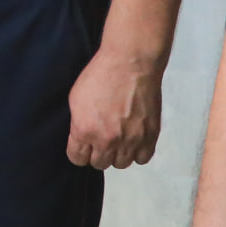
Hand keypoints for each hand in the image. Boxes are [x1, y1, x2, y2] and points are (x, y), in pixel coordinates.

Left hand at [67, 45, 161, 167]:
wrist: (131, 62)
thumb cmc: (102, 74)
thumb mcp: (76, 99)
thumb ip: (78, 123)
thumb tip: (81, 137)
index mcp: (84, 130)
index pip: (78, 159)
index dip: (79, 152)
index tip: (83, 146)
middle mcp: (107, 140)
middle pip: (100, 164)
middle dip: (98, 152)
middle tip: (102, 139)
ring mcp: (130, 140)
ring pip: (121, 164)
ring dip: (118, 154)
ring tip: (119, 139)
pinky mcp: (150, 136)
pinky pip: (142, 158)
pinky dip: (137, 152)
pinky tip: (134, 140)